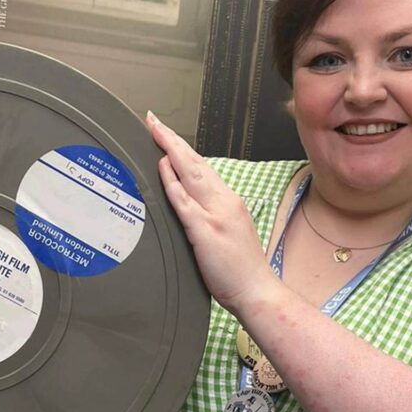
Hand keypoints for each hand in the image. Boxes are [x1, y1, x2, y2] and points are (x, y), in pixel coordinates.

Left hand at [146, 111, 281, 312]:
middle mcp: (224, 201)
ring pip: (190, 174)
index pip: (203, 167)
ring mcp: (215, 214)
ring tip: (155, 131)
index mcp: (229, 201)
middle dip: (173, 139)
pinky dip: (172, 181)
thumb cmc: (241, 269)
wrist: (257, 291)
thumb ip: (212, 213)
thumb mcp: (229, 231)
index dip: (183, 149)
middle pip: (195, 162)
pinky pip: (184, 201)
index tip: (167, 133)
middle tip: (154, 120)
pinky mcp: (206, 230)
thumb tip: (190, 201)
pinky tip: (162, 166)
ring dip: (171, 150)